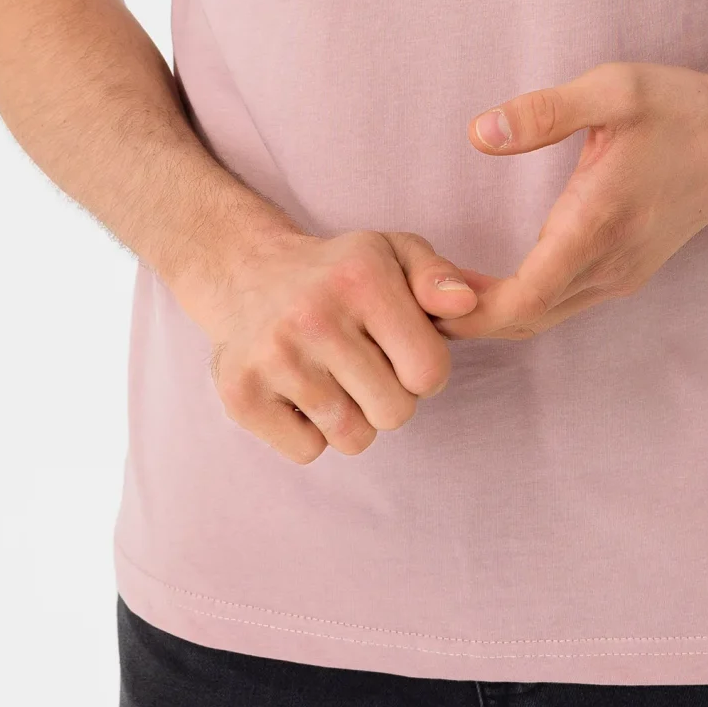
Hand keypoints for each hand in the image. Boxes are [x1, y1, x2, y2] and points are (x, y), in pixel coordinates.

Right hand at [182, 226, 492, 464]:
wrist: (247, 274)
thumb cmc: (340, 274)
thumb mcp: (394, 254)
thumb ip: (438, 277)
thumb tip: (466, 303)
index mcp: (361, 277)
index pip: (430, 373)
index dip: (424, 370)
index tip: (400, 349)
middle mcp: (314, 315)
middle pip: (395, 413)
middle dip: (389, 396)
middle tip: (362, 363)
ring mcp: (273, 357)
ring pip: (353, 438)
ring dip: (352, 417)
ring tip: (332, 375)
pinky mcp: (241, 395)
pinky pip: (309, 452)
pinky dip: (311, 433)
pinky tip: (298, 390)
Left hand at [433, 61, 707, 342]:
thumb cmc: (678, 107)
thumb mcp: (613, 90)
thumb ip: (543, 112)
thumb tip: (477, 134)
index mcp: (599, 224)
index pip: (522, 299)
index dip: (466, 310)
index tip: (417, 294)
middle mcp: (610, 264)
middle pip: (524, 320)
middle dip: (462, 319)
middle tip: (401, 298)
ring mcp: (620, 274)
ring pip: (541, 318)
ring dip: (487, 314)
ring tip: (428, 291)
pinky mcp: (624, 272)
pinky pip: (559, 304)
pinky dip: (516, 304)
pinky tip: (480, 283)